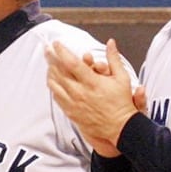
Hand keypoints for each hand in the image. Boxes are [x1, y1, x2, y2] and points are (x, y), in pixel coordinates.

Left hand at [45, 39, 136, 157]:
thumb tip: (111, 43)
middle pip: (59, 72)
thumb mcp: (122, 78)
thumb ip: (114, 58)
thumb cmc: (121, 104)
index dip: (62, 51)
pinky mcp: (71, 112)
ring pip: (54, 85)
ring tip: (49, 64)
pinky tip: (52, 81)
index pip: (71, 63)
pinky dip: (53, 87)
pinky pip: (56, 97)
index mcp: (92, 82)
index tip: (57, 44)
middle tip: (48, 50)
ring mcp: (74, 103)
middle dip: (51, 58)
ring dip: (50, 72)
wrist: (119, 128)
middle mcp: (80, 92)